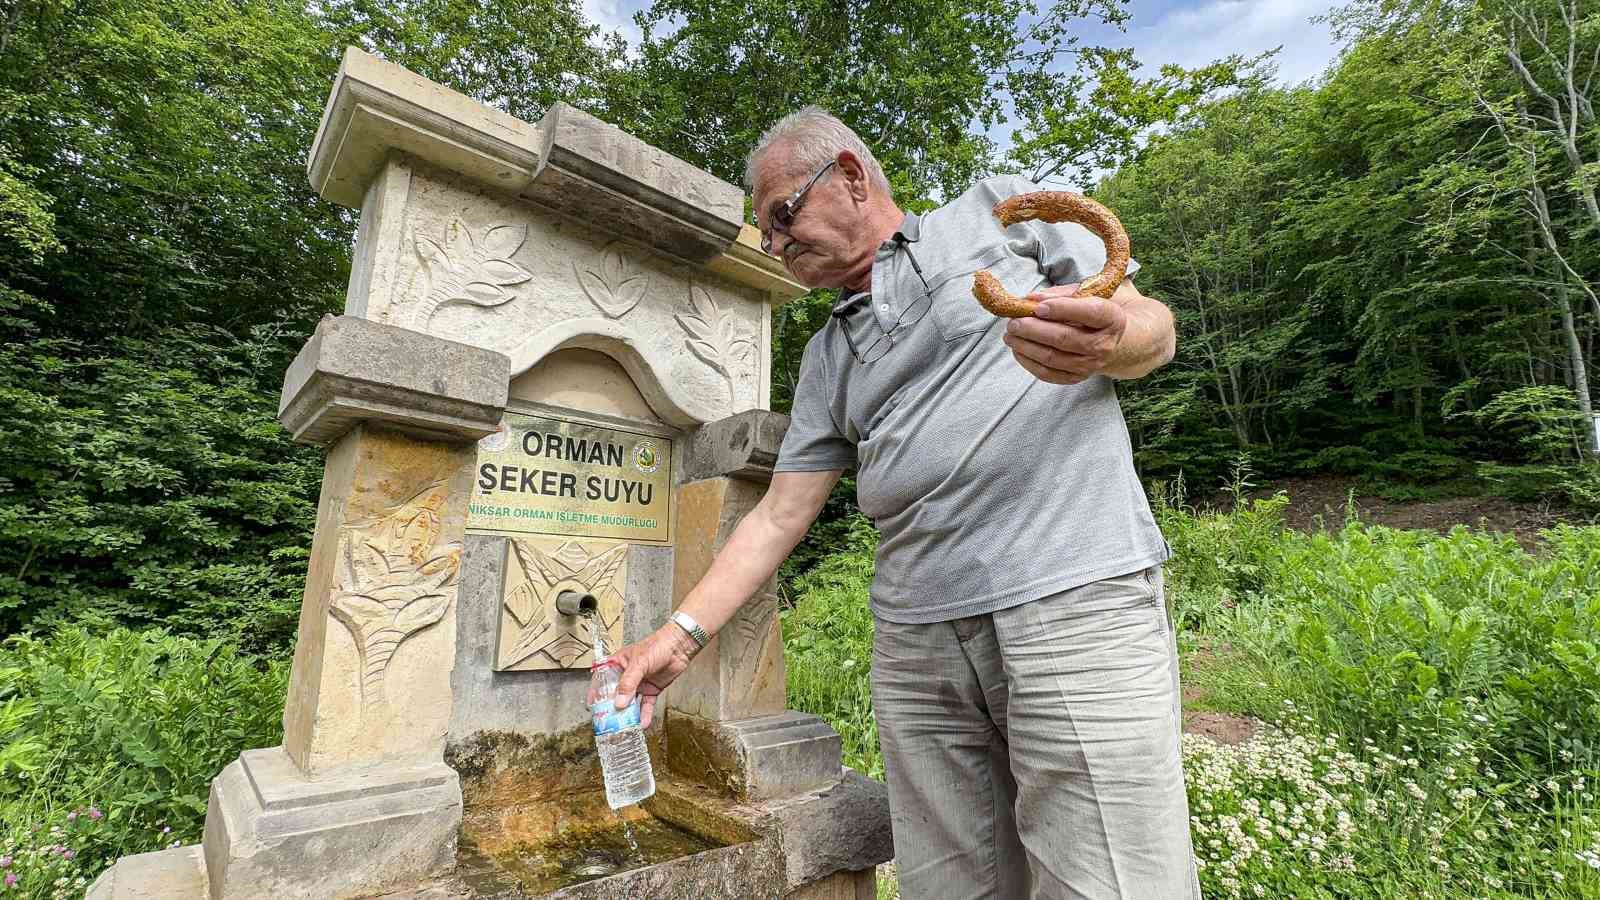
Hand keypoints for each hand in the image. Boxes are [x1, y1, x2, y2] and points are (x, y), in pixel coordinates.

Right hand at [603, 623, 701, 727]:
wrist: (679, 647)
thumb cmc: (657, 646)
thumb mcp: (638, 664)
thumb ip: (628, 683)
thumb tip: (619, 703)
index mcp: (618, 664)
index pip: (602, 679)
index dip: (596, 692)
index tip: (592, 706)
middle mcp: (627, 675)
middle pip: (615, 694)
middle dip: (612, 707)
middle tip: (608, 721)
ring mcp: (639, 683)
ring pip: (630, 702)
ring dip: (628, 714)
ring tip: (624, 726)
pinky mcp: (651, 690)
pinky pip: (646, 704)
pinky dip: (645, 714)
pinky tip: (642, 723)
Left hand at [1000, 283, 1127, 384]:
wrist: (1116, 341)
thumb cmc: (1096, 312)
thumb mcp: (1088, 294)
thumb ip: (1060, 293)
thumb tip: (1031, 299)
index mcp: (1112, 318)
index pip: (1088, 313)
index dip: (1061, 308)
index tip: (1038, 306)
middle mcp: (1104, 345)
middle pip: (1064, 338)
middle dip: (1033, 329)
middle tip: (1013, 321)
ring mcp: (1090, 365)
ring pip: (1052, 357)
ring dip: (1025, 346)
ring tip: (1010, 334)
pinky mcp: (1076, 377)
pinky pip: (1048, 374)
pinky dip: (1028, 361)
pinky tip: (1017, 349)